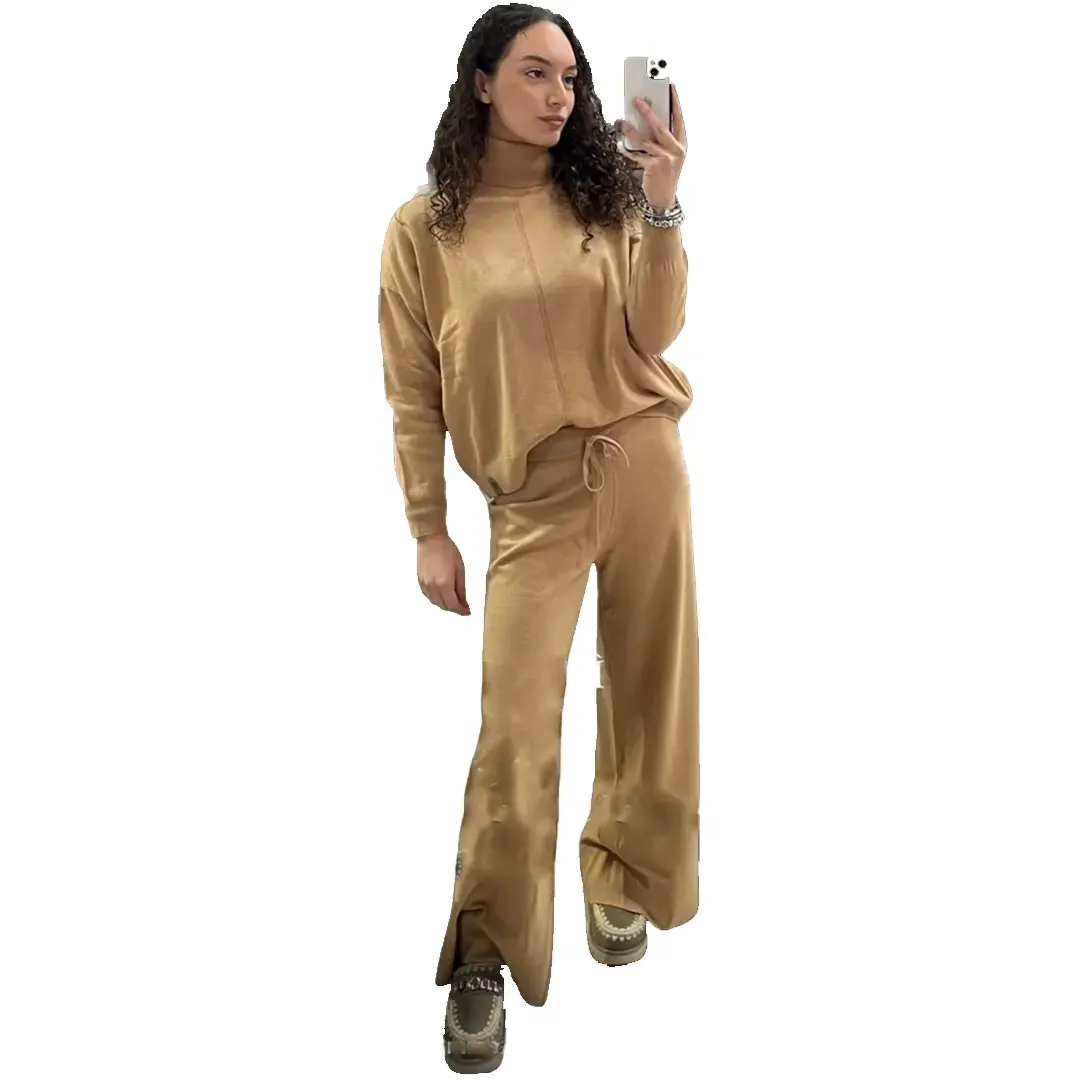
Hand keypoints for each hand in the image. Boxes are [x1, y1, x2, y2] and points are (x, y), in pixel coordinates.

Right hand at [417, 532, 470, 615]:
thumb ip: (461, 588)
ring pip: (435, 603)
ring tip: (454, 601)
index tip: (468, 611)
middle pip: (444, 606)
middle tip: (463, 607)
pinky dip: (436, 600)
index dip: (461, 610)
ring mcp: (425, 585)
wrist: (431, 539)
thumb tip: (464, 602)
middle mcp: (433, 587)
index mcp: (444, 584)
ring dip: (445, 605)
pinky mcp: (420, 581)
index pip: (453, 605)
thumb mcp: (460, 569)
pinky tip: (442, 596)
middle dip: (454, 609)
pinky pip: (428, 596)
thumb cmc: (448, 551)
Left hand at [615, 82, 686, 208]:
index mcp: (682, 143)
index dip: (675, 102)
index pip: (679, 118)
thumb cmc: (664, 174)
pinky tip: (619, 143)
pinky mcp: (653, 167)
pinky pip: (636, 155)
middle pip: (661, 126)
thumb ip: (663, 138)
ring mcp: (665, 159)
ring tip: (620, 122)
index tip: (670, 86)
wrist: (663, 199)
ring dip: (631, 130)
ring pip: (645, 140)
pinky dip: (626, 149)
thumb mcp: (670, 154)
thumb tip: (648, 118)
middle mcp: (676, 150)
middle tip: (637, 100)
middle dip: (648, 112)